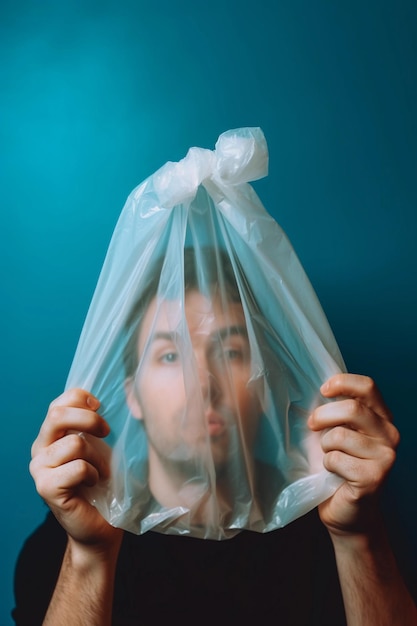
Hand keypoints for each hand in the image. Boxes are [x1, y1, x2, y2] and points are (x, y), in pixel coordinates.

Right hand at [30, 388, 122, 551]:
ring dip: (97, 457)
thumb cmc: (103, 483)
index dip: (82, 398)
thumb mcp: (100, 445)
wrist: (101, 525)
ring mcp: (39, 469)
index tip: (100, 408)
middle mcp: (40, 449)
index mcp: (52, 434)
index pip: (60, 402)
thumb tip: (124, 390)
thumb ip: (96, 422)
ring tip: (100, 472)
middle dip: (89, 419)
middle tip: (106, 433)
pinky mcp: (45, 488)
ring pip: (73, 443)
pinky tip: (93, 484)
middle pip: (57, 415)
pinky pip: (77, 467)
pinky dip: (93, 473)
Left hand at [308, 373, 399, 535]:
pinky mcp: (375, 477)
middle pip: (352, 408)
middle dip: (322, 416)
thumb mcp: (338, 432)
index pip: (368, 386)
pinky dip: (326, 465)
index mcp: (381, 417)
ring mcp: (386, 456)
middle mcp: (389, 434)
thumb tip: (315, 390)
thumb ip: (336, 412)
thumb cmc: (338, 467)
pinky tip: (333, 474)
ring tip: (328, 456)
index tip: (323, 390)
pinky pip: (336, 459)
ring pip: (339, 435)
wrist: (348, 512)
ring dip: (324, 446)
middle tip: (312, 426)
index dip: (343, 383)